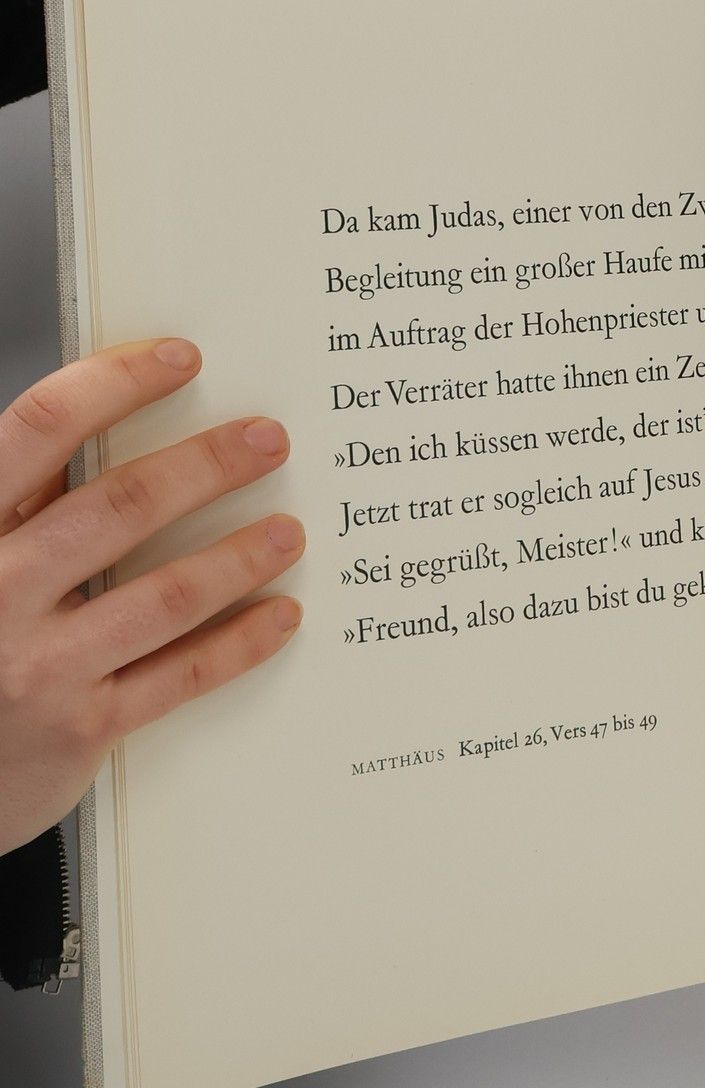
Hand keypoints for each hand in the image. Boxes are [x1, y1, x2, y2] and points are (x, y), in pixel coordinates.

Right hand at [0, 340, 303, 854]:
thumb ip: (30, 502)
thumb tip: (127, 419)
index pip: (37, 429)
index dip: (114, 384)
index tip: (182, 357)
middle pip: (120, 507)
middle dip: (206, 466)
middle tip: (269, 439)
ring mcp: (36, 666)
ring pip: (163, 595)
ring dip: (239, 556)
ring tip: (291, 530)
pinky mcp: (76, 730)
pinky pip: (177, 676)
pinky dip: (239, 641)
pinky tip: (281, 613)